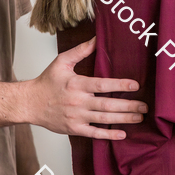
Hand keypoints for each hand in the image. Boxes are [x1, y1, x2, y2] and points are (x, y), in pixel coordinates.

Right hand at [27, 37, 147, 137]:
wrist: (29, 103)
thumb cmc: (46, 82)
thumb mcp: (62, 62)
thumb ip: (80, 50)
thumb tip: (97, 39)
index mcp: (77, 84)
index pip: (102, 85)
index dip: (120, 85)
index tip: (135, 85)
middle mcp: (78, 101)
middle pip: (107, 104)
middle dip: (128, 106)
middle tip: (144, 106)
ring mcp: (76, 117)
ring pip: (104, 119)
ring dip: (124, 119)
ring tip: (140, 118)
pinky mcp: (74, 129)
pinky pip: (94, 133)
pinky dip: (108, 135)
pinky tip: (122, 134)